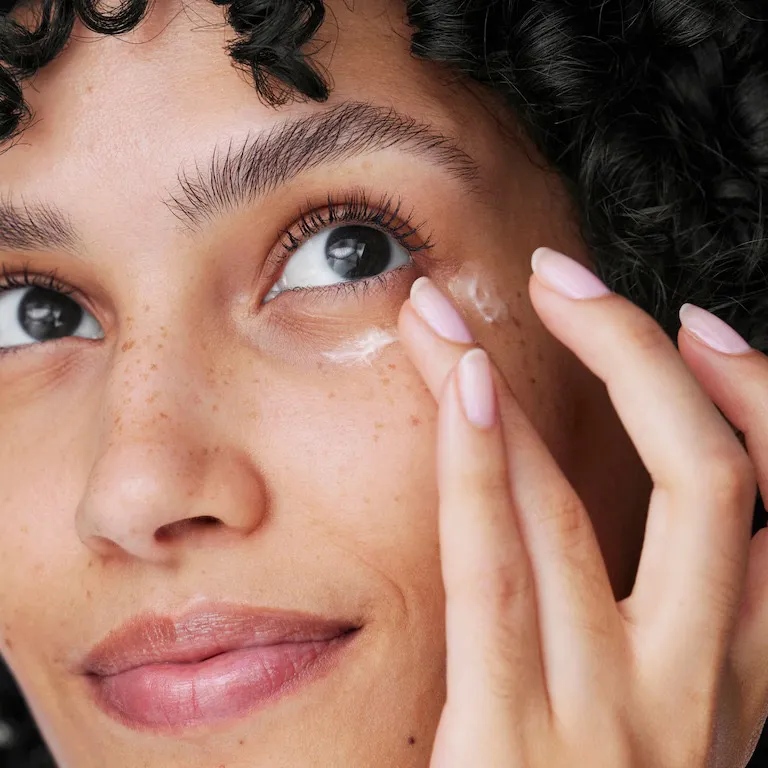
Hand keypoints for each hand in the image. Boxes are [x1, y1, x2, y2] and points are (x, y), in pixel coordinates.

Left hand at [397, 247, 767, 767]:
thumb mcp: (679, 724)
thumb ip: (692, 629)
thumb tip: (692, 515)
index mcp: (747, 680)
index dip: (756, 399)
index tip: (694, 325)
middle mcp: (700, 690)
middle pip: (704, 480)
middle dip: (638, 357)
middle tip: (565, 276)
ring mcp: (613, 720)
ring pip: (576, 508)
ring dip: (508, 387)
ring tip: (451, 313)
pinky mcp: (513, 745)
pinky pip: (499, 576)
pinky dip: (481, 471)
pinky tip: (463, 391)